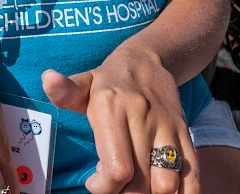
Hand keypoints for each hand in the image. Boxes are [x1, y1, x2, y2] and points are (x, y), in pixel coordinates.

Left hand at [42, 45, 199, 193]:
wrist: (147, 59)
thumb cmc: (109, 80)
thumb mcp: (84, 82)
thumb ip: (65, 91)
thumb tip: (47, 80)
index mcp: (113, 107)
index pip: (118, 169)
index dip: (105, 188)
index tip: (95, 182)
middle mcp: (142, 117)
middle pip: (141, 183)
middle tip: (115, 185)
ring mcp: (167, 126)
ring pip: (167, 183)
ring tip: (136, 185)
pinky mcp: (185, 133)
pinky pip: (192, 176)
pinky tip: (161, 190)